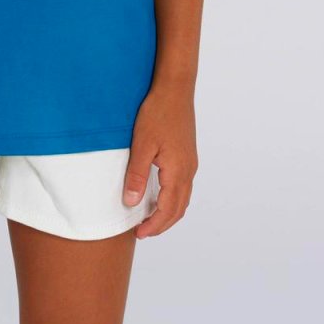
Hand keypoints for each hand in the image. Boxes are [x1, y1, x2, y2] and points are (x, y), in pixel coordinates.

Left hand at [122, 81, 198, 239]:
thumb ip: (137, 175)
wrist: (175, 89)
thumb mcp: (142, 144)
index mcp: (178, 171)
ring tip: (150, 218)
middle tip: (143, 232)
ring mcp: (190, 162)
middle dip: (162, 224)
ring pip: (183, 198)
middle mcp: (188, 170)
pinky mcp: (188, 154)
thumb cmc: (157, 113)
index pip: (168, 210)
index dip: (154, 225)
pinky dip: (172, 198)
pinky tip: (159, 194)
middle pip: (179, 208)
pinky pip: (183, 185)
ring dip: (168, 212)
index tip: (139, 233)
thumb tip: (132, 202)